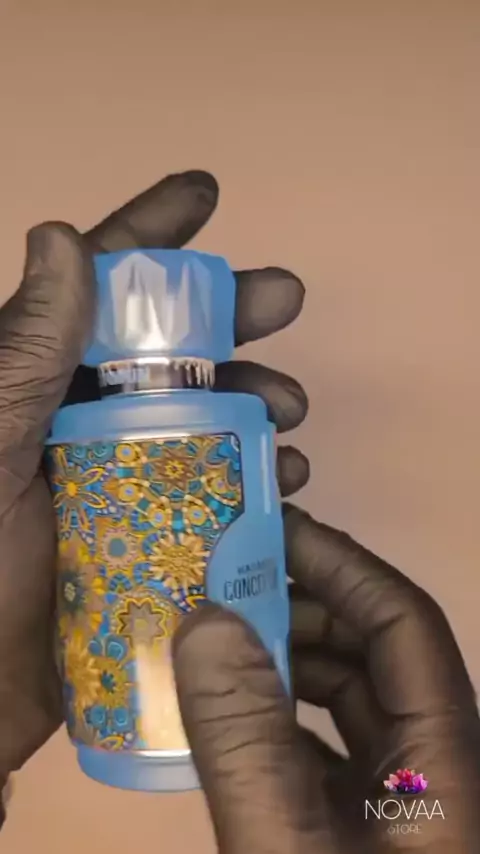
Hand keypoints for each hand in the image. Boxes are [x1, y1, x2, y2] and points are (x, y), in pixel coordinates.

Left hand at [0, 171, 308, 820]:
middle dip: (226, 314)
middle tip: (284, 299)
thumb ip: (22, 353)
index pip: (91, 288)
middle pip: (163, 346)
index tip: (206, 195)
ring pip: (198, 418)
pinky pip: (211, 493)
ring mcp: (116, 481)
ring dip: (249, 400)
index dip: (148, 236)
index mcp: (33, 385)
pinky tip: (286, 483)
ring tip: (289, 412)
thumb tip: (63, 237)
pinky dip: (253, 480)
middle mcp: (76, 421)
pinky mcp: (147, 540)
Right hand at [172, 503, 479, 853]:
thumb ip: (245, 738)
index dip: (339, 564)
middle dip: (298, 611)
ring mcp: (400, 803)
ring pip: (348, 701)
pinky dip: (277, 720)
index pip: (403, 621)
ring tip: (213, 644)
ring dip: (284, 663)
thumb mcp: (285, 844)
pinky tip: (226, 716)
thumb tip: (206, 618)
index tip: (268, 531)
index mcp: (445, 760)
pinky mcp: (366, 832)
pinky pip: (325, 750)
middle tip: (222, 586)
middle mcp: (433, 767)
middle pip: (374, 654)